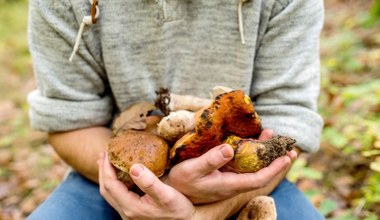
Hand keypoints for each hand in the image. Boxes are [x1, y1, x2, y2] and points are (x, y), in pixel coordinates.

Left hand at [97, 152, 194, 219]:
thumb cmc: (179, 210)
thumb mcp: (167, 194)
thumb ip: (149, 182)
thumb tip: (133, 166)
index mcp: (131, 206)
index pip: (110, 184)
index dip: (107, 167)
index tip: (108, 152)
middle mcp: (127, 212)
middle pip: (106, 190)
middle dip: (103, 171)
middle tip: (103, 154)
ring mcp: (130, 214)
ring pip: (111, 195)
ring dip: (107, 177)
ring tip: (108, 163)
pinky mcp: (135, 213)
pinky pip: (118, 196)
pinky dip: (115, 183)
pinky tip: (122, 176)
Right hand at [163, 129, 296, 203]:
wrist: (173, 189)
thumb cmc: (182, 180)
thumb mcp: (193, 169)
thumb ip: (211, 160)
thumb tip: (230, 148)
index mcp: (229, 184)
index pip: (259, 179)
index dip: (274, 169)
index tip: (287, 157)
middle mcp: (233, 183)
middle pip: (260, 173)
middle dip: (275, 161)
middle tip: (289, 148)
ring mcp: (229, 178)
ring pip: (252, 167)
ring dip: (263, 154)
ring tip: (270, 137)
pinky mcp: (224, 173)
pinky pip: (243, 164)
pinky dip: (250, 152)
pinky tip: (250, 142)